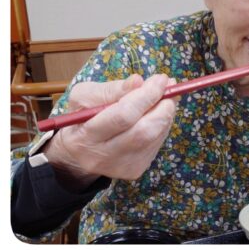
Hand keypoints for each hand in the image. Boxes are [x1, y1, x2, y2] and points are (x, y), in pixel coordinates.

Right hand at [43, 74, 176, 188]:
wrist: (79, 152)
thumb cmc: (82, 118)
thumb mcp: (84, 96)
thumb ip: (110, 89)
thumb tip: (137, 81)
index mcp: (85, 137)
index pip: (122, 116)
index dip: (146, 96)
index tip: (160, 79)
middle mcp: (102, 157)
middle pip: (143, 132)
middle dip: (162, 106)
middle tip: (169, 88)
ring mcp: (121, 168)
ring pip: (154, 138)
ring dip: (165, 114)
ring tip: (164, 98)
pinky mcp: (135, 170)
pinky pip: (156, 144)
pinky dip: (161, 126)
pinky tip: (154, 116)